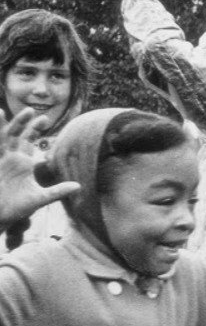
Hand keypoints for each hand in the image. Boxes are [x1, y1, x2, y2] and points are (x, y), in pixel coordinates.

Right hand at [0, 109, 79, 229]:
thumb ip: (58, 191)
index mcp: (23, 163)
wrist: (0, 216)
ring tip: (10, 111)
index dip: (35, 129)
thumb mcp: (41, 198)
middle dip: (24, 122)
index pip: (29, 141)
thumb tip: (78, 186)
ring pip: (5, 137)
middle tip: (32, 109)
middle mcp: (12, 159)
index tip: (45, 119)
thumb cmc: (17, 208)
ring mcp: (2, 161)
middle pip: (18, 135)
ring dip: (10, 125)